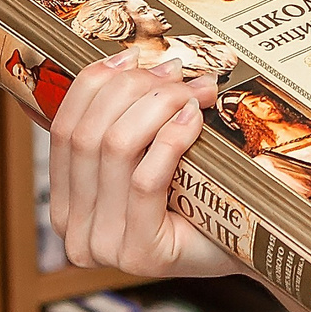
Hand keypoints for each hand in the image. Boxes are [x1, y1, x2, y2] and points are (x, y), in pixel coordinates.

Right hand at [47, 53, 245, 277]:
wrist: (246, 245)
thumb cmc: (199, 197)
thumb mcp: (155, 154)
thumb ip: (128, 121)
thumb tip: (122, 62)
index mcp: (66, 202)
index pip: (63, 128)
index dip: (95, 84)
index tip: (133, 57)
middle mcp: (74, 229)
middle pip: (88, 134)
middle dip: (135, 90)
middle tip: (178, 74)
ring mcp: (104, 246)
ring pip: (116, 148)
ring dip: (158, 106)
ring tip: (195, 93)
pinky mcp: (140, 254)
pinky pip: (145, 180)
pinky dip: (170, 139)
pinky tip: (194, 119)